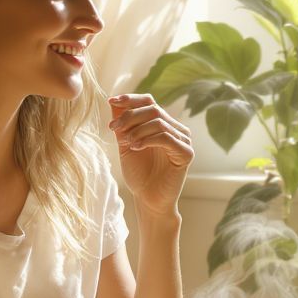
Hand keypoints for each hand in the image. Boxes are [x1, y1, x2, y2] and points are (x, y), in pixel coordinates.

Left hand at [108, 94, 192, 214]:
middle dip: (129, 116)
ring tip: (125, 142)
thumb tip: (113, 101)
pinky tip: (135, 147)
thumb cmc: (139, 174)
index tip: (111, 100)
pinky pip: (166, 137)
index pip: (149, 101)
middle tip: (113, 128)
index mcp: (164, 124)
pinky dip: (147, 139)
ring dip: (137, 130)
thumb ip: (123, 124)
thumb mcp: (126, 144)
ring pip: (159, 122)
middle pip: (153, 109)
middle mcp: (176, 129)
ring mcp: (184, 140)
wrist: (148, 199)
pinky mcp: (186, 153)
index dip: (131, 99)